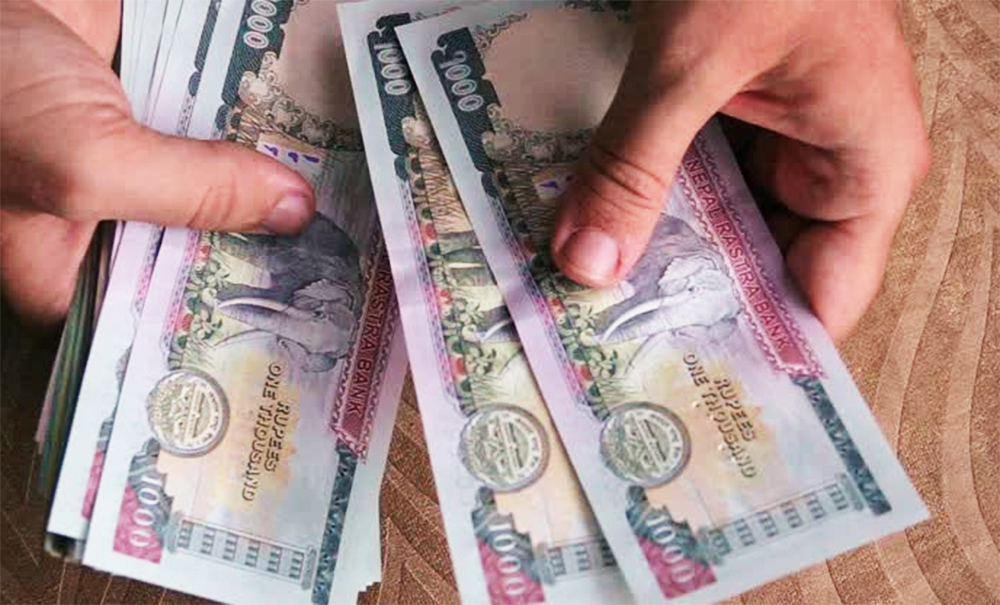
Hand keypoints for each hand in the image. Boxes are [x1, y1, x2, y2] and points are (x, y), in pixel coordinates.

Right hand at [0, 0, 315, 324]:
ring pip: (220, 191)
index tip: (303, 309)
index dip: (230, 311)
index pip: (162, 314)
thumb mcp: (83, 163)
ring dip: (270, 187)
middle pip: (204, 252)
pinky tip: (310, 148)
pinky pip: (221, 135)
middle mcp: (107, 229)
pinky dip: (258, 135)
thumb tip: (292, 211)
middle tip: (338, 257)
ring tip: (342, 207)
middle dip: (263, 246)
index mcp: (68, 272)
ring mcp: (137, 172)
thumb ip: (189, 194)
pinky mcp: (159, 119)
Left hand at [550, 0, 928, 339]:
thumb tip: (584, 265)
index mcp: (861, 170)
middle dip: (678, 306)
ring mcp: (773, 140)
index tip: (674, 391)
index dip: (750, 351)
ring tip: (575, 306)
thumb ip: (636, 162)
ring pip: (710, 227)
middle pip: (752, 270)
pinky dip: (639, 199)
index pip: (819, 304)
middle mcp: (823, 166)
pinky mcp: (727, 114)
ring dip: (647, 253)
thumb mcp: (695, 58)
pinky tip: (585, 230)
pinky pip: (685, 178)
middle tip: (598, 356)